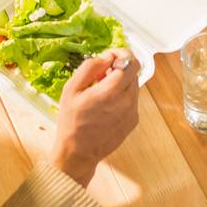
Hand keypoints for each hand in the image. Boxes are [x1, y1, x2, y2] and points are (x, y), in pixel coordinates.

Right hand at [51, 49, 139, 187]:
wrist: (78, 153)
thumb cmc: (71, 121)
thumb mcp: (71, 89)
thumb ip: (90, 67)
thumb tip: (106, 57)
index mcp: (110, 91)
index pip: (130, 61)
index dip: (120, 54)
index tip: (109, 56)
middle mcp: (126, 101)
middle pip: (135, 71)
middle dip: (121, 66)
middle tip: (103, 73)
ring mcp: (132, 112)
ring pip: (134, 84)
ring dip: (122, 81)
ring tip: (102, 90)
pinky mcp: (133, 120)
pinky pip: (133, 99)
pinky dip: (123, 95)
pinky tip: (107, 104)